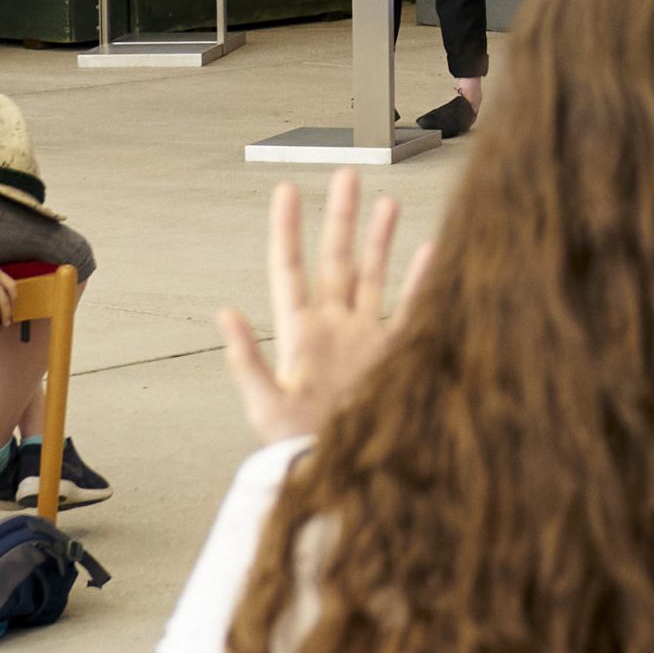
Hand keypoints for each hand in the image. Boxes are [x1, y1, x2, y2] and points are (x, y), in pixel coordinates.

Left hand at [217, 171, 424, 445]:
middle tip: (346, 175)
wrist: (345, 477)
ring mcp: (366, 338)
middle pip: (337, 259)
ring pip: (374, 275)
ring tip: (387, 202)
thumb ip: (246, 360)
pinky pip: (412, 307)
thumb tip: (223, 312)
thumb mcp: (266, 406)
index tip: (286, 190)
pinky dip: (422, 279)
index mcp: (301, 332)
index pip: (290, 267)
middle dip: (341, 217)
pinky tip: (430, 252)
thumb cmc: (300, 448)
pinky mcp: (396, 353)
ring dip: (379, 239)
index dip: (288, 228)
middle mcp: (335, 327)